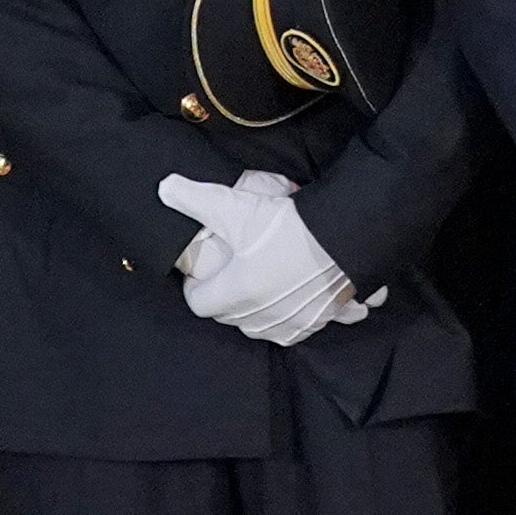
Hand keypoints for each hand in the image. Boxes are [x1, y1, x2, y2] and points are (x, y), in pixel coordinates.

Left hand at [156, 169, 354, 347]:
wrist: (351, 234)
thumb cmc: (290, 225)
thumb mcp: (238, 208)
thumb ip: (196, 200)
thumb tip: (164, 188)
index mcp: (238, 293)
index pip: (199, 303)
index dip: (196, 286)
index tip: (202, 272)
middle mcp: (264, 316)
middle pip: (231, 316)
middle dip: (227, 298)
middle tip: (234, 270)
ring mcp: (296, 321)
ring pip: (265, 325)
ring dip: (260, 310)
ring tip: (264, 282)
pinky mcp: (325, 318)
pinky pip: (303, 326)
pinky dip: (300, 316)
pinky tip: (303, 296)